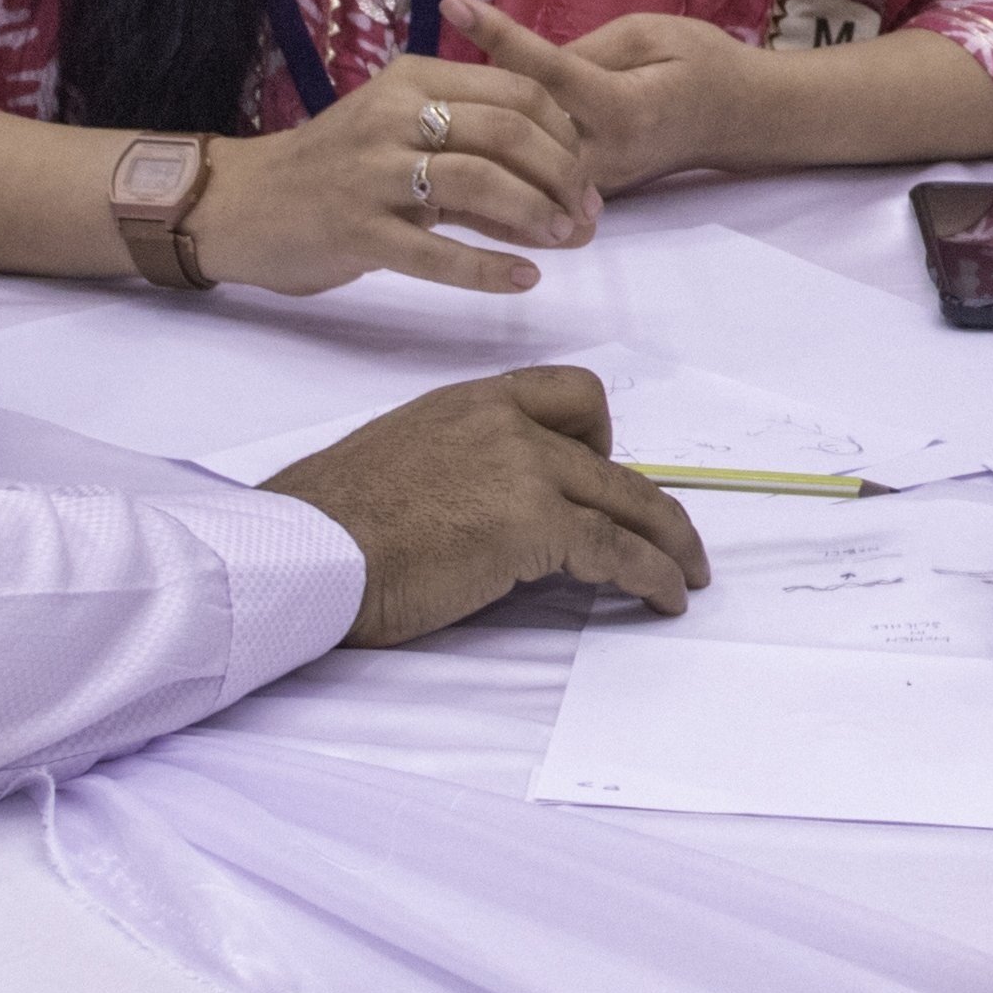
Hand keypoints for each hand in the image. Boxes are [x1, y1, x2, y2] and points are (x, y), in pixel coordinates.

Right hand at [188, 52, 597, 295]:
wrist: (240, 203)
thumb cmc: (335, 170)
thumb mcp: (401, 137)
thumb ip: (474, 155)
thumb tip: (565, 198)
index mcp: (412, 79)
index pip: (517, 92)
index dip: (566, 134)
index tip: (587, 175)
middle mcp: (393, 116)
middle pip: (507, 131)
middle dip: (563, 174)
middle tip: (587, 213)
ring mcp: (371, 174)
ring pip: (478, 182)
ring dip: (536, 213)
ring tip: (567, 239)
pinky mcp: (354, 231)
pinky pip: (434, 253)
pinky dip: (488, 268)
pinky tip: (523, 279)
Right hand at [262, 365, 710, 646]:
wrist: (307, 548)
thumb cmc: (330, 521)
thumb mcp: (401, 459)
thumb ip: (458, 463)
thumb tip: (484, 505)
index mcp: (471, 401)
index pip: (566, 393)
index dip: (598, 436)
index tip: (603, 472)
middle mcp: (507, 422)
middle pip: (609, 453)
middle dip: (649, 501)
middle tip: (671, 535)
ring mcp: (526, 469)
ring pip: (628, 501)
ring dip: (667, 542)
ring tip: (685, 575)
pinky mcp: (536, 525)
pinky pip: (617, 551)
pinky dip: (650, 576)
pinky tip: (662, 599)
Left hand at [451, 0, 767, 193]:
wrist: (742, 119)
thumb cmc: (701, 62)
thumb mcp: (652, 33)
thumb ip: (588, 49)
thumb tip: (527, 62)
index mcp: (623, 105)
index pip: (548, 70)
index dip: (500, 35)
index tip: (453, 4)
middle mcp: (606, 151)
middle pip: (521, 131)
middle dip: (469, 105)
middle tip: (412, 77)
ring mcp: (598, 179)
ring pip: (524, 164)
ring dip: (475, 141)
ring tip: (421, 120)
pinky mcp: (592, 189)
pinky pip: (536, 179)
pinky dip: (498, 165)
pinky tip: (456, 153)